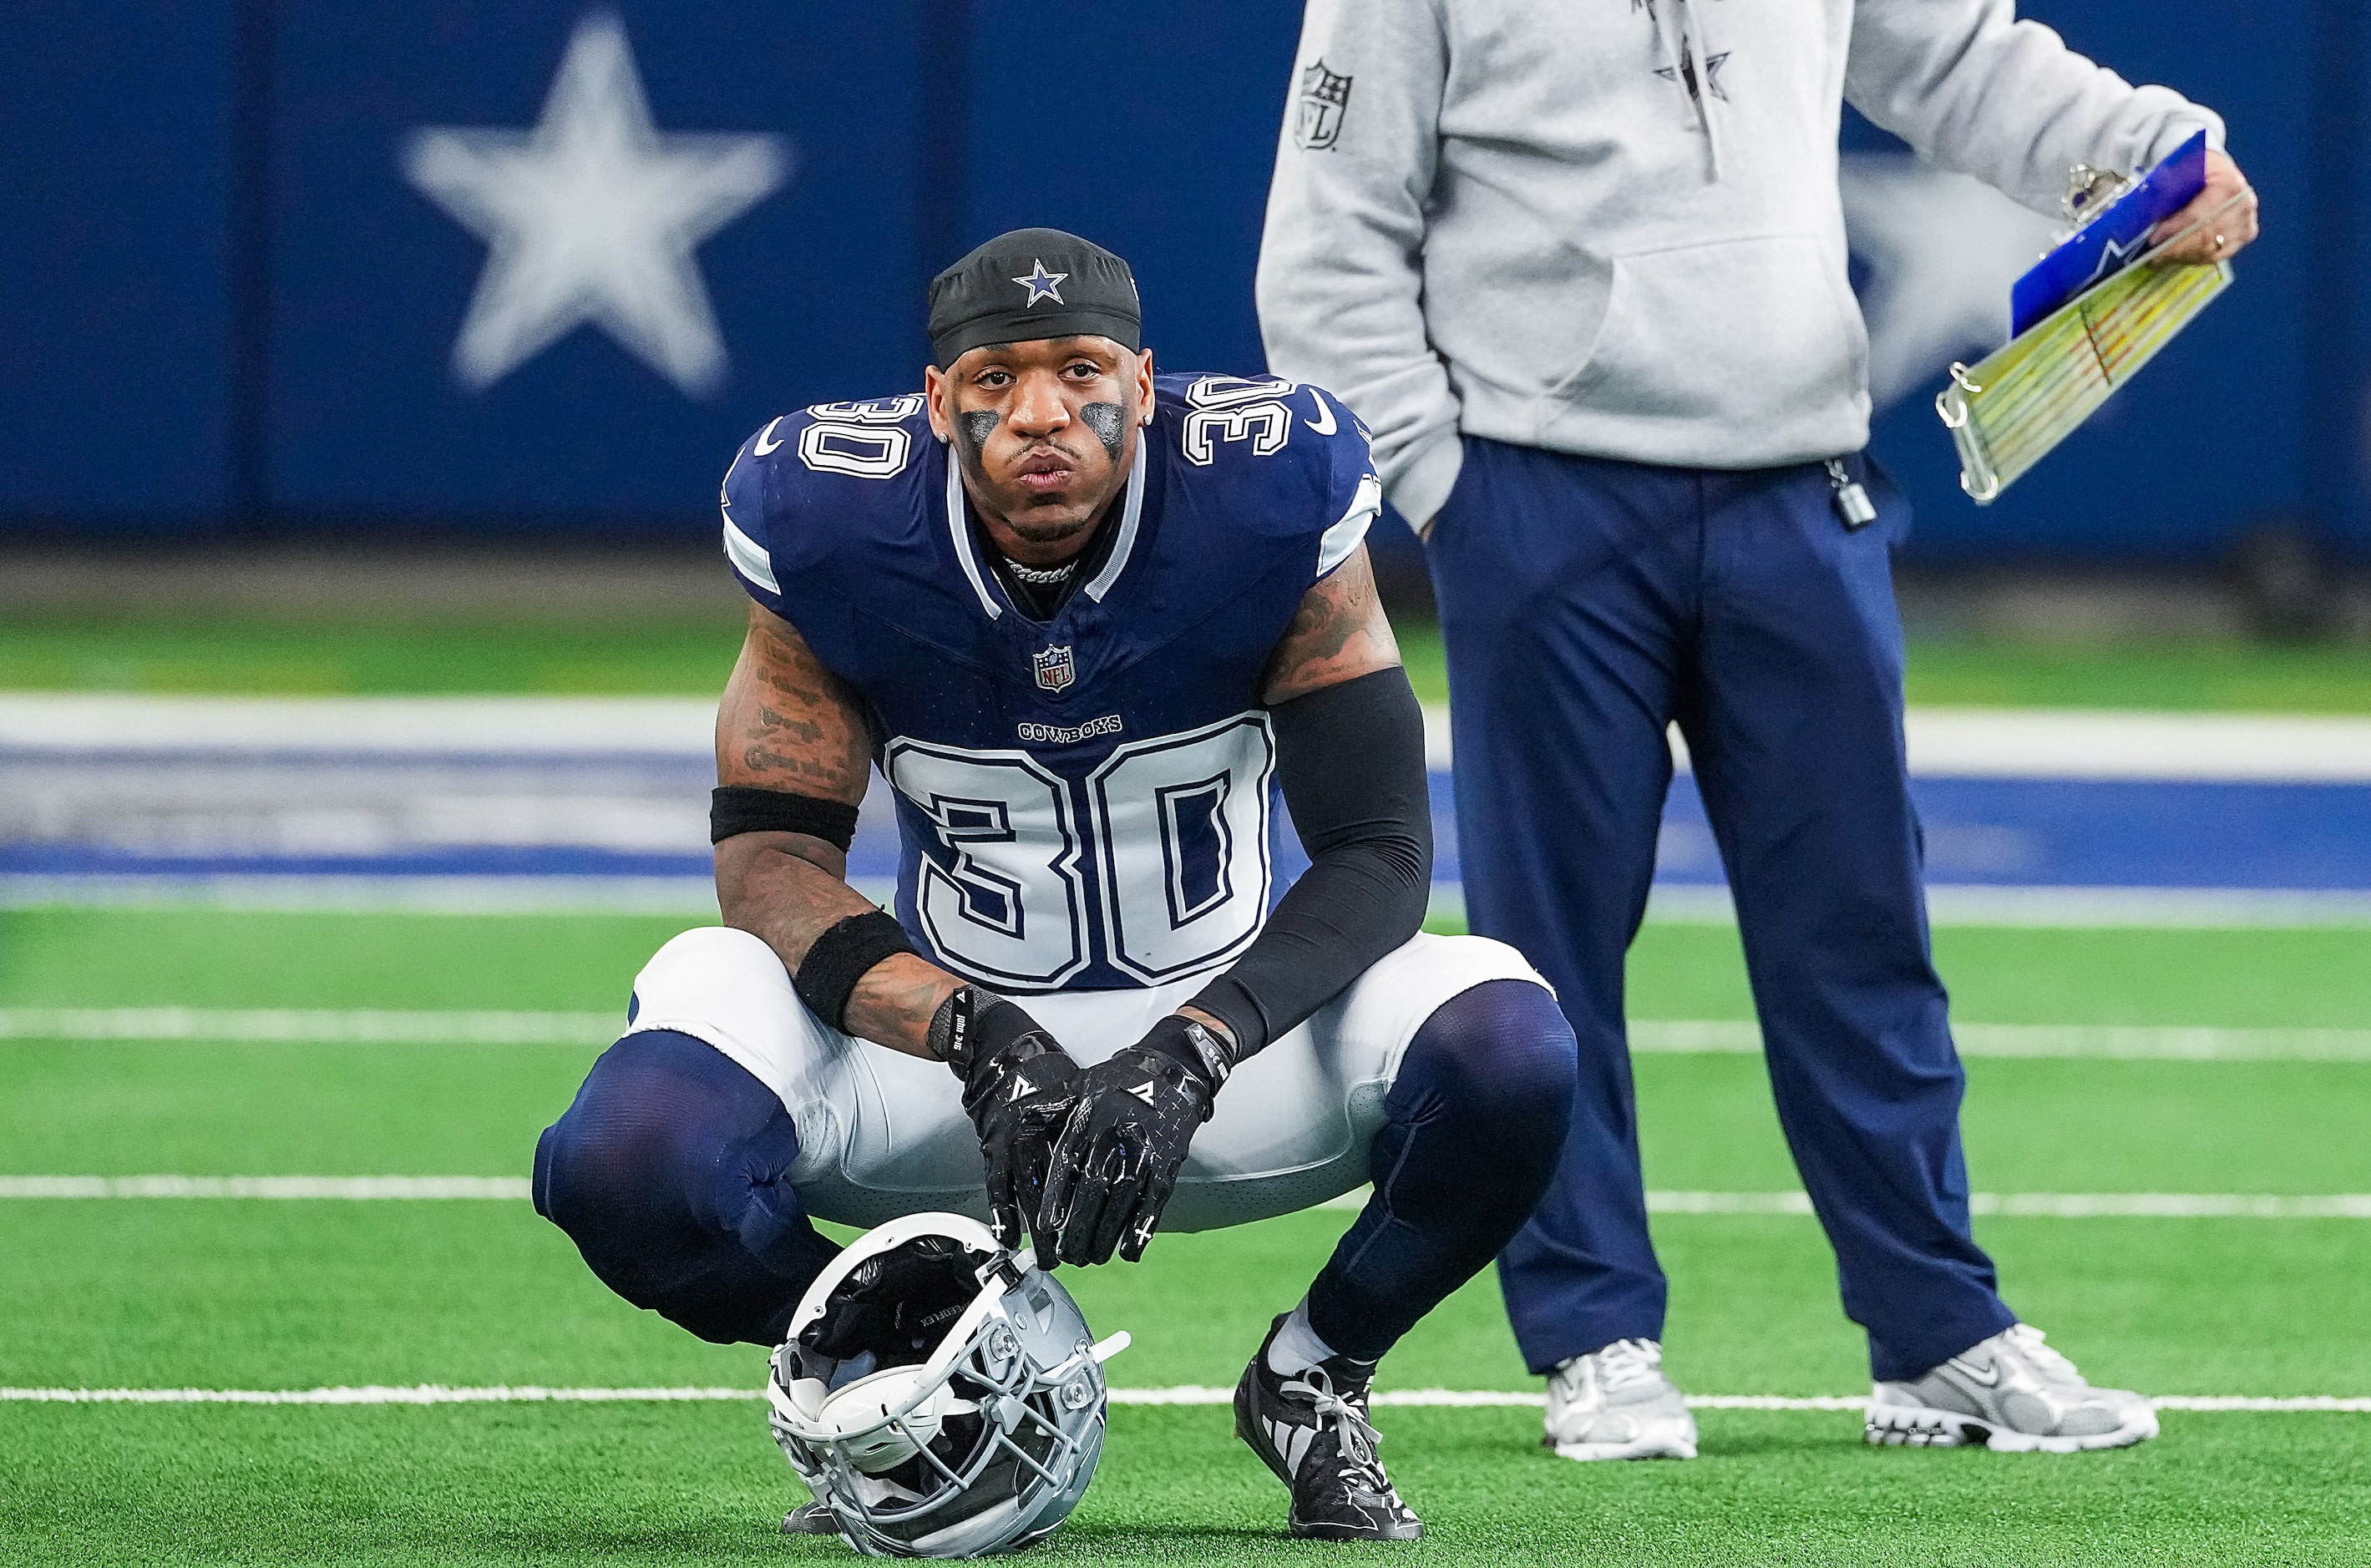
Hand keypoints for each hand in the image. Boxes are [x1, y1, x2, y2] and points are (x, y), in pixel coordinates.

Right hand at [928, 988, 1083, 1253]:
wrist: (1004, 1053)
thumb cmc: (1049, 1073)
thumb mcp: (1080, 1095)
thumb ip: (1095, 1127)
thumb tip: (1126, 1154)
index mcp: (1062, 1125)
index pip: (1075, 1175)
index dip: (1085, 1205)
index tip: (1097, 1229)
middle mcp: (1034, 1139)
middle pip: (1051, 1193)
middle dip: (1062, 1230)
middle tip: (1075, 1256)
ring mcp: (1009, 1146)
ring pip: (1024, 1197)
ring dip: (1034, 1231)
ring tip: (1046, 1258)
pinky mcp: (991, 1150)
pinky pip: (996, 1187)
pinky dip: (1002, 1213)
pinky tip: (1006, 1236)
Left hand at [1039, 1016, 1224, 1265]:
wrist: (1171, 1070)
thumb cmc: (1118, 1080)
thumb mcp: (1079, 1085)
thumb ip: (1052, 1109)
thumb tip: (1021, 1124)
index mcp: (1089, 1119)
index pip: (1067, 1163)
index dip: (1057, 1197)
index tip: (1047, 1225)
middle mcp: (1114, 1137)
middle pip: (1093, 1191)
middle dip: (1079, 1228)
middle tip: (1068, 1254)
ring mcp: (1143, 1151)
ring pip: (1121, 1203)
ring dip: (1106, 1236)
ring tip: (1092, 1257)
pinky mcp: (1167, 1164)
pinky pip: (1153, 1202)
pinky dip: (1141, 1229)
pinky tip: (1129, 1251)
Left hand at [2151, 148, 2259, 265]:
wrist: (2216, 171)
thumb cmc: (2196, 170)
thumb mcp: (2181, 169)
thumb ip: (2168, 190)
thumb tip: (2150, 218)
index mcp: (2229, 186)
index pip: (2199, 216)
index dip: (2174, 231)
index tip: (2153, 241)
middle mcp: (2244, 205)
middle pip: (2206, 237)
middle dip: (2176, 249)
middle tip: (2152, 256)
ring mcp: (2247, 222)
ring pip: (2211, 250)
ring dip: (2183, 256)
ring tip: (2160, 258)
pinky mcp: (2245, 235)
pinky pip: (2217, 255)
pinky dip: (2194, 258)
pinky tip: (2176, 258)